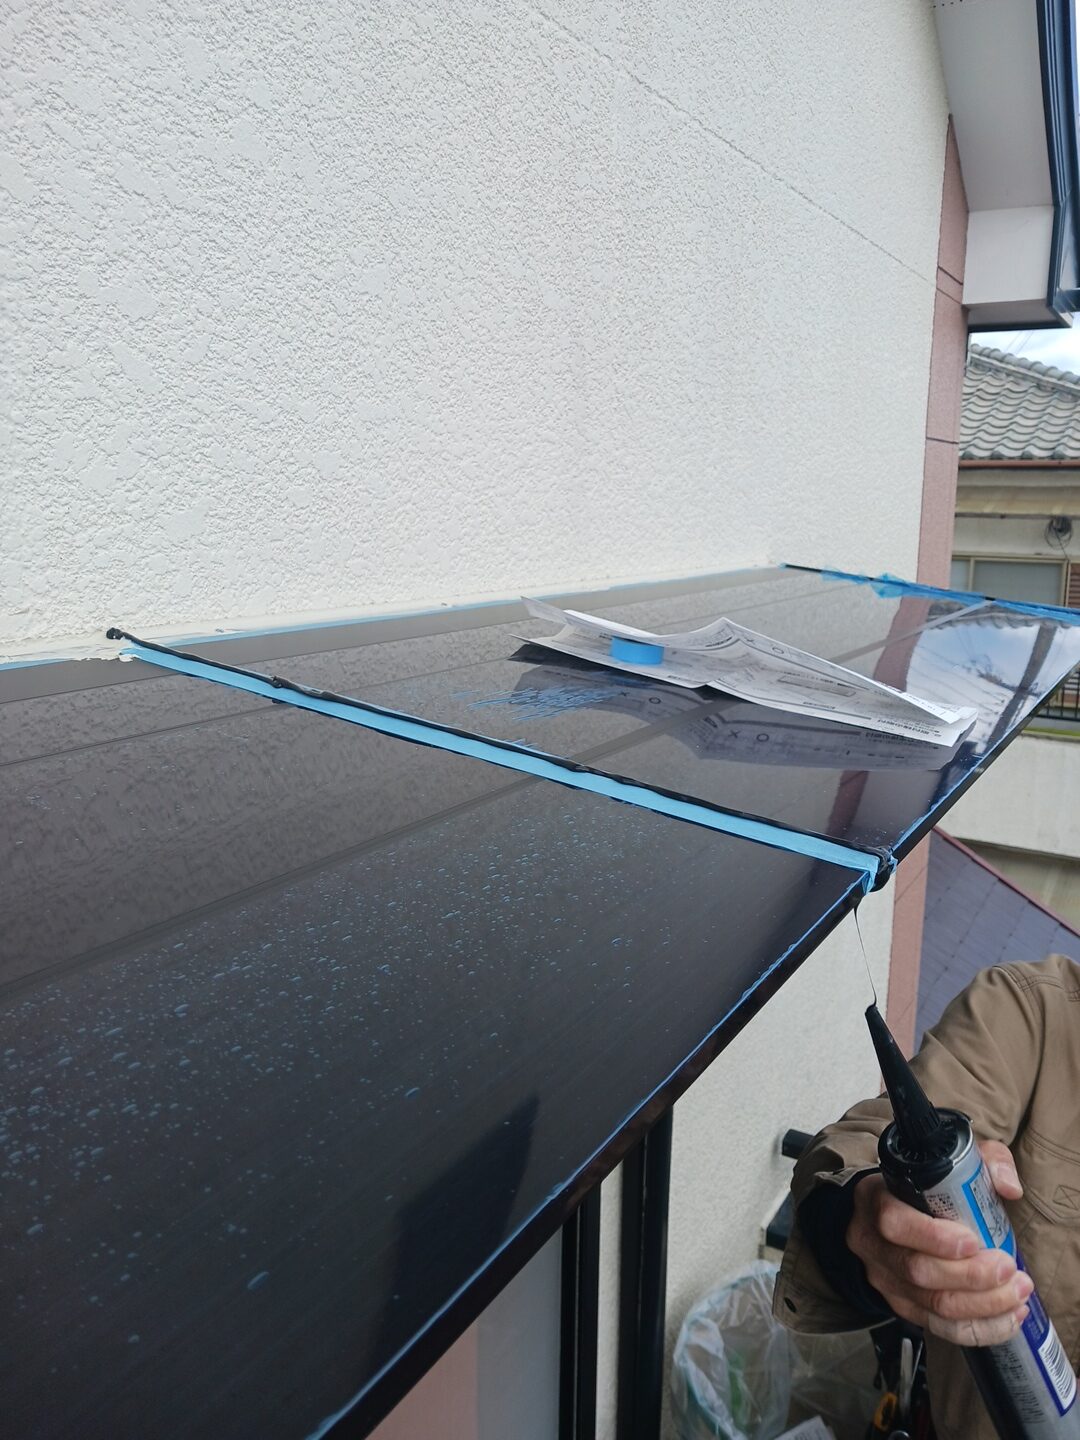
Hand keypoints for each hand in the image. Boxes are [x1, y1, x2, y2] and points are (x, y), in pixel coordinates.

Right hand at [846, 1140, 1030, 1344]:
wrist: (891, 1211)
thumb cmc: (924, 1186)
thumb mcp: (951, 1160)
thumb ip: (985, 1162)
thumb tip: (1009, 1188)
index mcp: (875, 1200)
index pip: (894, 1223)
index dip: (934, 1237)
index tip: (974, 1241)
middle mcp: (872, 1244)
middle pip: (917, 1271)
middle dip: (971, 1276)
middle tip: (1008, 1268)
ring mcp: (885, 1279)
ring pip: (932, 1304)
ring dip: (982, 1304)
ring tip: (1018, 1293)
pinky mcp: (902, 1306)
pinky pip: (940, 1328)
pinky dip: (980, 1328)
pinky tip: (1008, 1317)